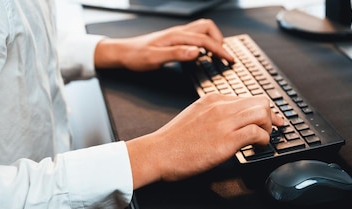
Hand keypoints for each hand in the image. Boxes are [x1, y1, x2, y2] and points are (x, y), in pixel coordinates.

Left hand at [93, 18, 233, 70]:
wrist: (122, 53)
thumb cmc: (136, 56)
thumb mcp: (155, 58)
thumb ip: (177, 54)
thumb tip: (196, 52)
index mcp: (176, 36)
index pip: (205, 40)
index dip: (220, 50)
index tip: (230, 60)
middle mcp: (178, 32)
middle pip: (207, 27)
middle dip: (219, 40)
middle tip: (223, 56)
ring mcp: (177, 34)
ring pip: (202, 29)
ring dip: (212, 39)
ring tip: (216, 54)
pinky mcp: (174, 39)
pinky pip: (195, 35)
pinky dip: (204, 42)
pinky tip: (202, 53)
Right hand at [125, 94, 284, 188]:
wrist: (158, 152)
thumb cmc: (173, 141)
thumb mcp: (195, 116)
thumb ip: (214, 113)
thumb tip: (233, 121)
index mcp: (213, 99)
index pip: (247, 97)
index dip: (263, 110)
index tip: (271, 119)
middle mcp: (221, 107)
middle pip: (260, 101)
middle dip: (271, 117)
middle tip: (272, 130)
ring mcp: (224, 122)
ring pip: (262, 113)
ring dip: (269, 128)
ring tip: (263, 139)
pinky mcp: (227, 140)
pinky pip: (258, 133)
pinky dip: (264, 141)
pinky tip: (257, 148)